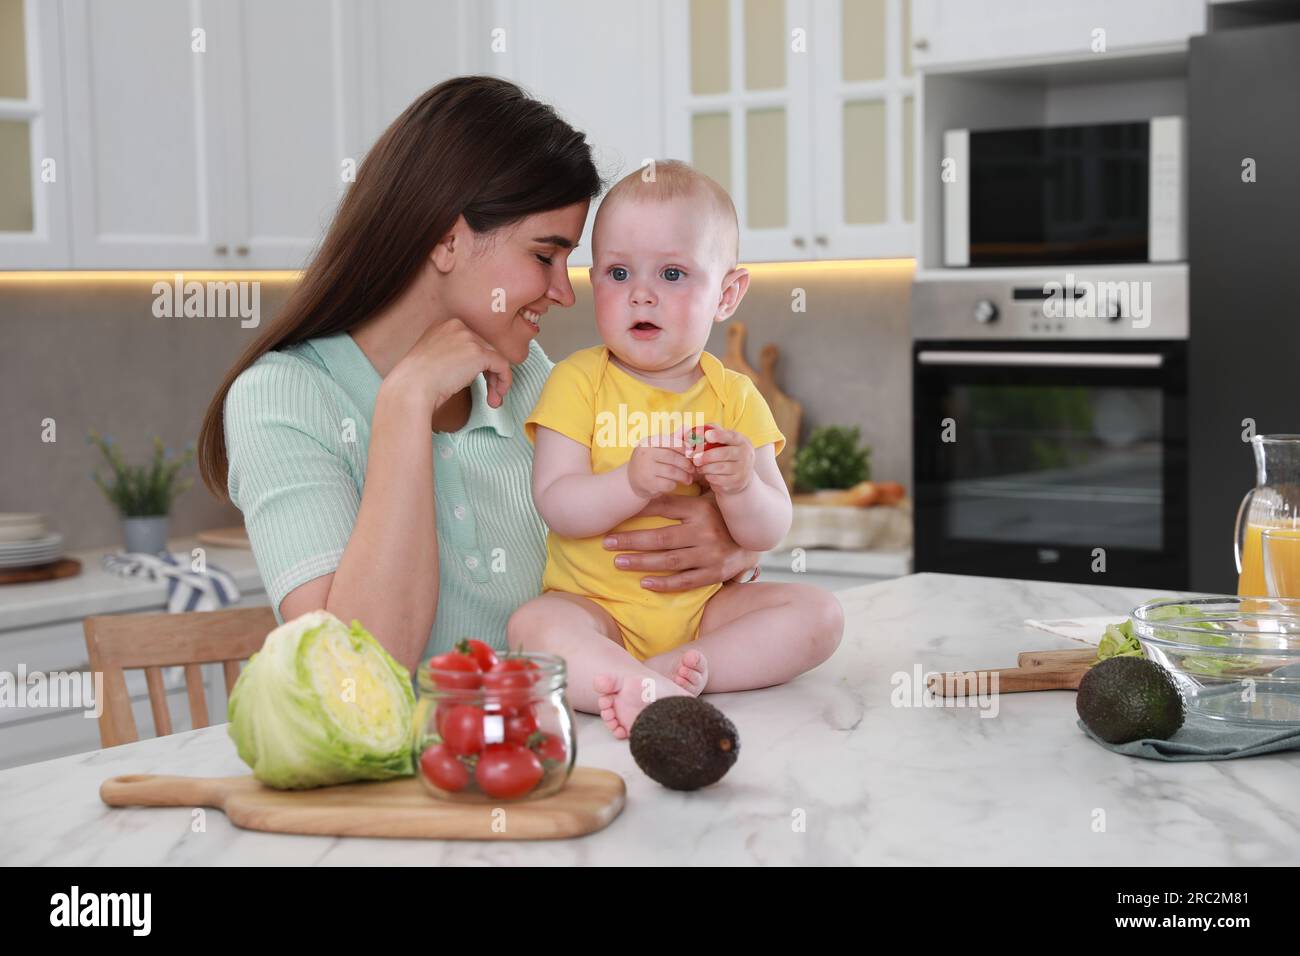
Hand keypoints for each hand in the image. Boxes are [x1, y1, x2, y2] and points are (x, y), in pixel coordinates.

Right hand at [384, 318, 512, 411]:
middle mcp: (457, 326)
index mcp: (444, 325)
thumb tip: (471, 369)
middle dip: (489, 374)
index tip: (478, 381)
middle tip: (490, 394)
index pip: (471, 342)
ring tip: (494, 399)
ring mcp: (468, 338)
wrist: (411, 388)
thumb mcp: (432, 360)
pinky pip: (502, 365)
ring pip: (495, 357)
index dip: (478, 364)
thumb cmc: (415, 382)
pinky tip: (497, 396)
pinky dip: (504, 381)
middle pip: (485, 348)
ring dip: (497, 381)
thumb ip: (452, 356)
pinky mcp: (478, 353)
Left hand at [602, 492, 757, 591]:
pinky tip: (644, 583)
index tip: (618, 512)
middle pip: (661, 538)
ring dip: (641, 562)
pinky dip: (665, 584)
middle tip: (606, 542)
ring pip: (669, 561)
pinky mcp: (715, 573)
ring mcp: (710, 555)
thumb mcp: (709, 495)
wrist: (757, 536)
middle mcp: (705, 532)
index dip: (639, 509)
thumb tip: (656, 474)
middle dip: (631, 541)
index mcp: (701, 508)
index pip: (664, 507)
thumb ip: (687, 488)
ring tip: (618, 562)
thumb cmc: (724, 513)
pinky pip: (686, 582)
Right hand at [627, 437, 694, 499]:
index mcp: (648, 442)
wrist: (632, 480)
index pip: (670, 442)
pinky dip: (675, 484)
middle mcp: (645, 454)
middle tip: (692, 469)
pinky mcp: (648, 484)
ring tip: (689, 478)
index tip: (691, 454)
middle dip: (686, 464)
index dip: (684, 448)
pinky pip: (668, 484)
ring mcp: (646, 469)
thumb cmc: (650, 461)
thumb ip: (672, 438)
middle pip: (672, 457)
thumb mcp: (657, 447)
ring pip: (672, 472)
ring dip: (684, 476)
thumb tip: (687, 428)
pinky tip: (676, 483)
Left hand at [687, 426, 753, 494]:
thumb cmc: (727, 453)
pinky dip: (709, 476)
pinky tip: (706, 474)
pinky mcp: (737, 482)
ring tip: (699, 466)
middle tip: (695, 458)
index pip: (731, 436)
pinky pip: (719, 479)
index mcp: (741, 441)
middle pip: (724, 454)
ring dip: (705, 467)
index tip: (707, 435)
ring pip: (720, 468)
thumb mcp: (724, 441)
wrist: (741, 475)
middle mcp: (745, 455)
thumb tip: (695, 431)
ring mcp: (742, 470)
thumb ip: (712, 432)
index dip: (719, 435)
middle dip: (707, 456)